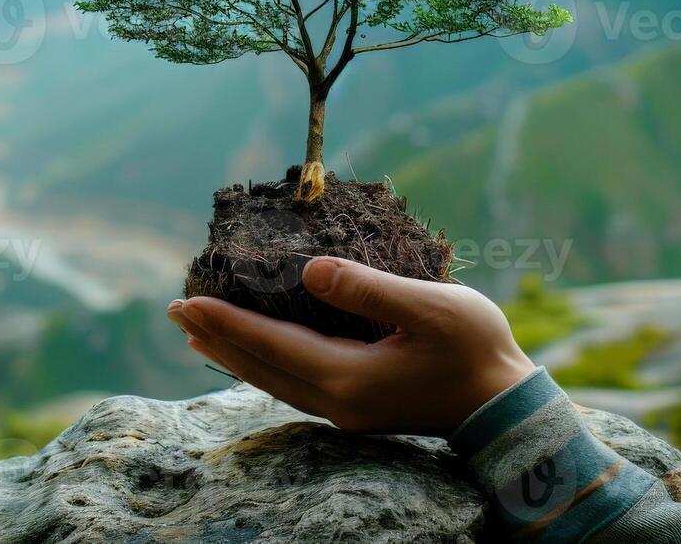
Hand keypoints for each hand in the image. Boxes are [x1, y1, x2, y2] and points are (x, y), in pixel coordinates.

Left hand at [167, 256, 535, 435]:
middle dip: (217, 337)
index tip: (187, 300)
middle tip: (174, 310)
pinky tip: (256, 353)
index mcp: (349, 376)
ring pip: (274, 380)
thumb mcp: (432, 309)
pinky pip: (294, 383)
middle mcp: (339, 400)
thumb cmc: (477, 350)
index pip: (273, 344)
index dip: (228, 321)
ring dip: (234, 353)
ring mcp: (348, 409)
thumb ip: (369, 289)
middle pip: (261, 367)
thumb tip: (312, 271)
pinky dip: (264, 363)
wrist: (506, 405)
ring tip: (199, 333)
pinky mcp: (359, 406)